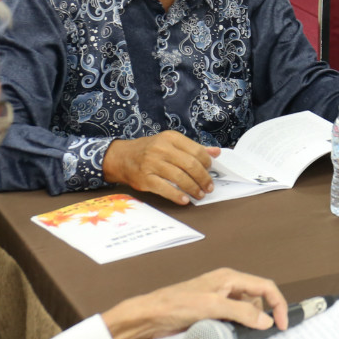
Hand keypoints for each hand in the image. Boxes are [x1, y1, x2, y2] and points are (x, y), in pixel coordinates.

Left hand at [101, 268, 287, 338]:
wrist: (150, 316)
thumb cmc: (177, 304)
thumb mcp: (213, 307)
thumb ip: (242, 312)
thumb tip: (266, 320)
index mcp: (230, 277)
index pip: (265, 287)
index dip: (278, 304)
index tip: (281, 324)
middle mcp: (227, 285)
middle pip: (256, 298)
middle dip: (262, 315)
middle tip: (260, 333)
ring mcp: (219, 298)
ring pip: (244, 310)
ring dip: (246, 323)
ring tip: (239, 334)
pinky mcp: (210, 311)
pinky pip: (232, 318)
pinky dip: (235, 327)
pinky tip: (228, 334)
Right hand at [102, 131, 218, 204]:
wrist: (121, 157)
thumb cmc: (150, 150)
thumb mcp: (170, 143)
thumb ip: (194, 148)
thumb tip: (216, 152)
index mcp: (171, 138)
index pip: (196, 151)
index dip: (207, 163)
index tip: (211, 171)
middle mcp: (162, 149)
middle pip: (190, 165)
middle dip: (203, 178)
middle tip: (209, 187)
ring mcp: (152, 164)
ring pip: (180, 177)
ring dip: (193, 188)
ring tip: (200, 195)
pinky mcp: (145, 179)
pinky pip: (165, 188)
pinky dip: (177, 195)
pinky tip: (185, 200)